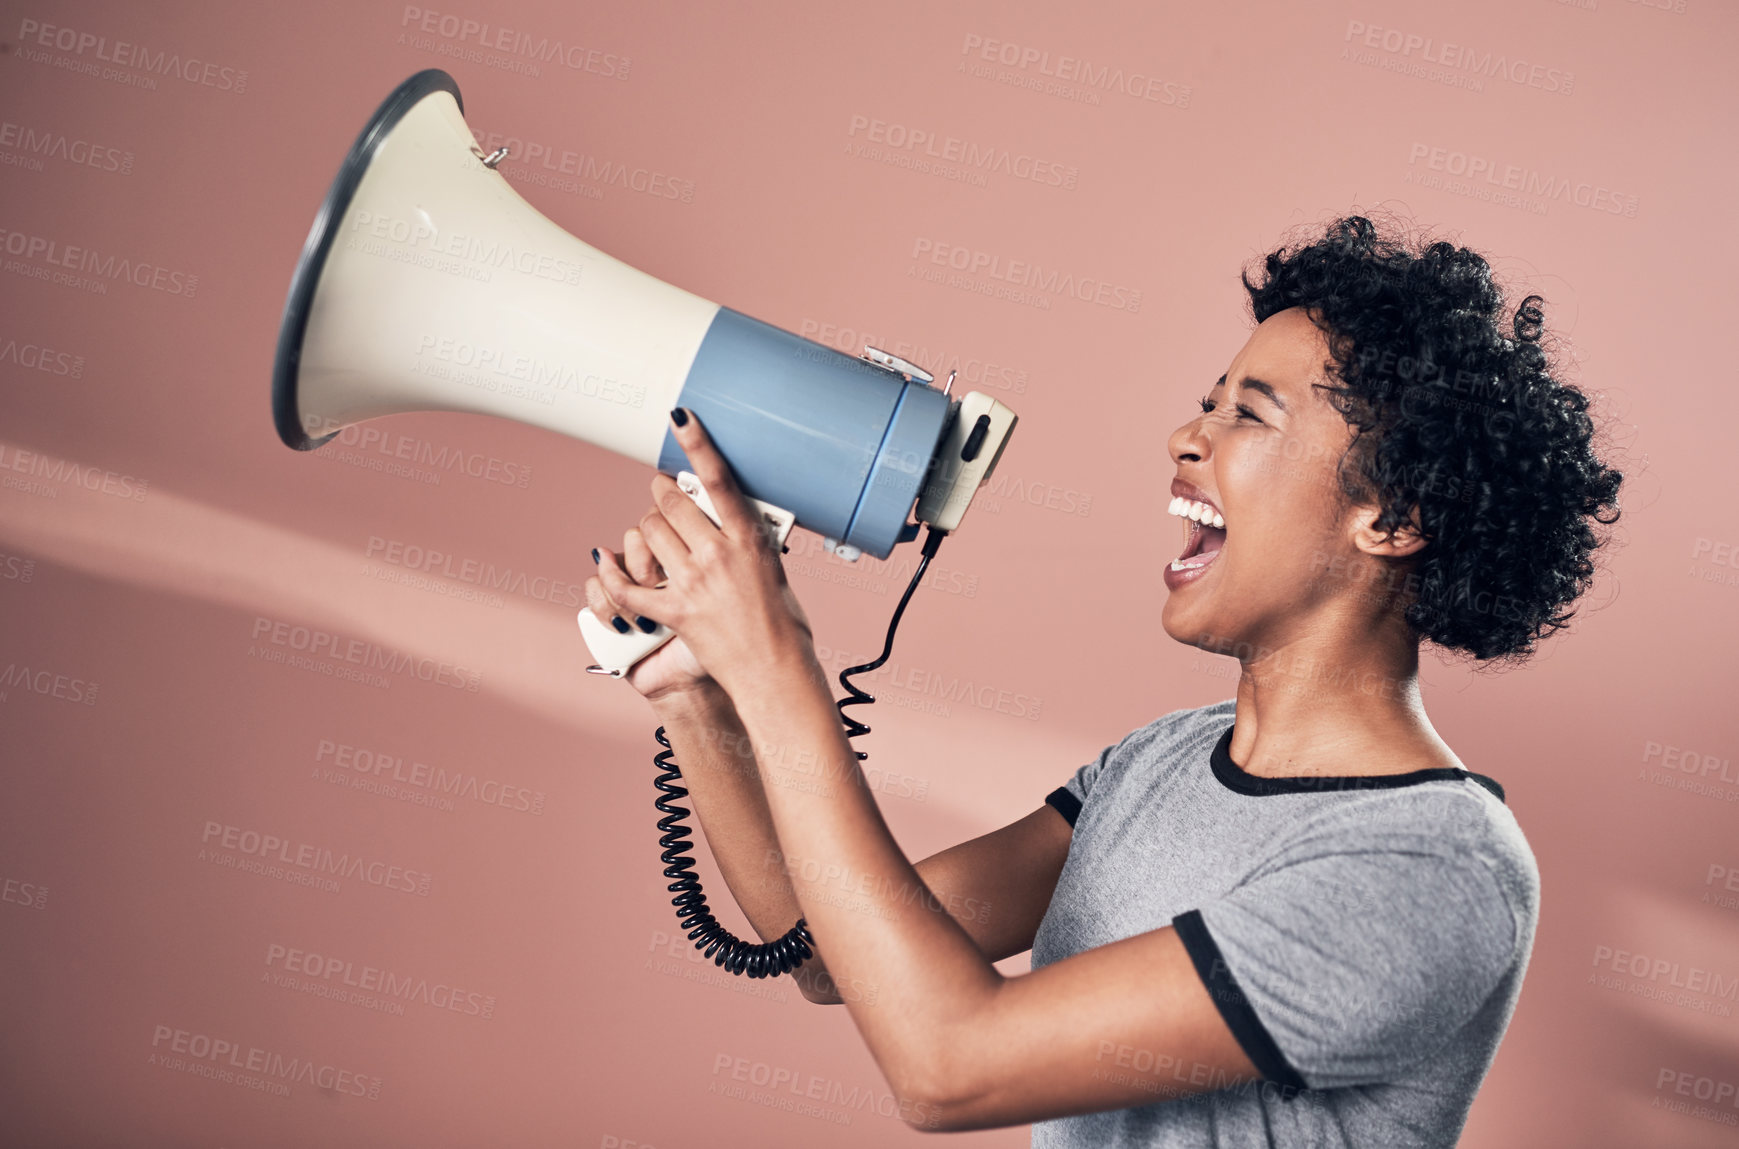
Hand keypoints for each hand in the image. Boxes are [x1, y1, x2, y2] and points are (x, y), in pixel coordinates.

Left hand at [593, 408, 817, 699]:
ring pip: (649, 534)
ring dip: (646, 530)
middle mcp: (718, 555)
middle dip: (661, 493)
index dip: (697, 444)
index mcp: (748, 540)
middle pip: (671, 504)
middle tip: (661, 492)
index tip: (680, 417)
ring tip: (653, 534)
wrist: (774, 669)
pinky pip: (628, 587)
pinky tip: (604, 562)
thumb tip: (737, 521)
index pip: (718, 480)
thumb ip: (750, 541)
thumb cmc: (782, 622)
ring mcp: (692, 583)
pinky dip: (612, 575)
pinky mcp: (673, 611)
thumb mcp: (775, 569)